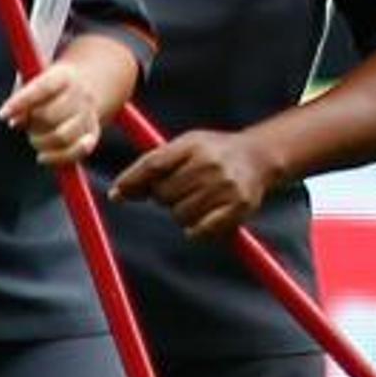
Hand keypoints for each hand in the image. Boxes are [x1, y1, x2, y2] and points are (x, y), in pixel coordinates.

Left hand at [0, 52, 123, 165]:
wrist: (83, 86)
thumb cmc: (46, 86)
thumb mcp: (31, 79)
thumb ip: (20, 96)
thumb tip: (14, 121)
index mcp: (64, 76)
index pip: (43, 88)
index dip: (22, 101)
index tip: (3, 115)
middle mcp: (81, 94)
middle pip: (51, 115)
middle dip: (31, 124)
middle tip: (24, 124)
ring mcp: (89, 115)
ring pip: (63, 136)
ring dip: (41, 142)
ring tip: (34, 138)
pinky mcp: (92, 133)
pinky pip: (77, 152)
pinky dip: (59, 157)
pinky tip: (42, 156)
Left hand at [111, 125, 284, 237]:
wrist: (259, 156)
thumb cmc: (214, 153)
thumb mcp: (186, 146)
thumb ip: (154, 165)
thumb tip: (117, 194)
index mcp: (193, 145)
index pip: (153, 165)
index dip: (131, 181)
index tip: (117, 194)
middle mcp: (210, 164)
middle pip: (163, 194)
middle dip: (163, 197)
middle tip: (180, 190)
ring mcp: (225, 186)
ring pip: (180, 215)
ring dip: (181, 213)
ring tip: (196, 200)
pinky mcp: (238, 207)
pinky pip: (200, 231)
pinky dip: (195, 229)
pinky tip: (203, 218)